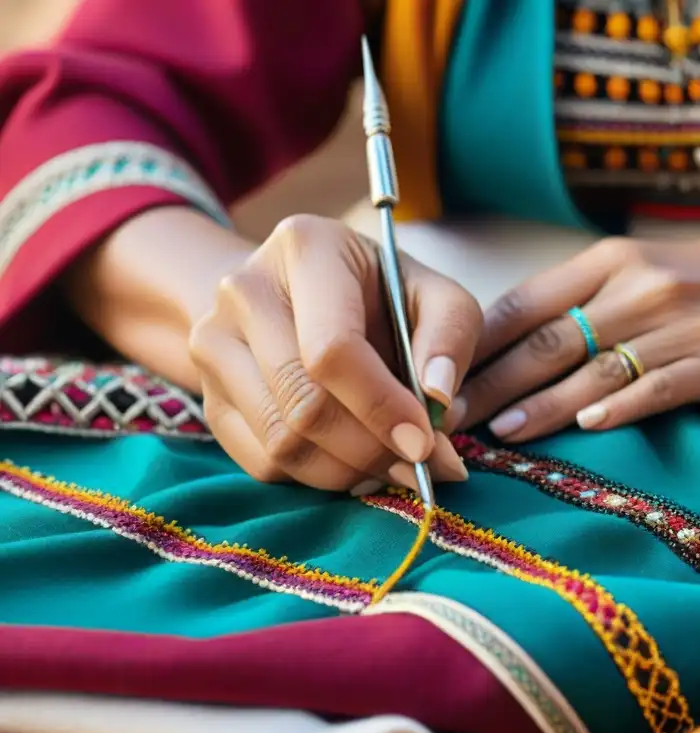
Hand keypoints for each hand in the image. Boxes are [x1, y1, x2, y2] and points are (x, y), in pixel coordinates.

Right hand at [188, 215, 482, 491]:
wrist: (301, 293)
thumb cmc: (379, 292)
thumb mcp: (432, 293)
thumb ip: (450, 335)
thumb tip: (438, 399)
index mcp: (305, 248)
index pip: (332, 349)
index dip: (381, 407)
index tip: (425, 444)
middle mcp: (245, 291)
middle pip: (303, 402)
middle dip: (372, 449)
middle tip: (422, 466)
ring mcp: (214, 344)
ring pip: (281, 441)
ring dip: (349, 472)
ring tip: (395, 466)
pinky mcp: (209, 395)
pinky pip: (262, 463)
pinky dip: (319, 477)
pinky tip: (355, 462)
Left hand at [453, 230, 699, 441]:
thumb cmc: (697, 282)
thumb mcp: (633, 269)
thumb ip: (573, 300)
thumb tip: (500, 345)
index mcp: (608, 261)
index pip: (527, 302)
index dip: (479, 344)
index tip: (440, 375)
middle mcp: (640, 288)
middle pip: (551, 341)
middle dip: (495, 383)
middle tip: (453, 415)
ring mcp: (680, 326)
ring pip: (596, 370)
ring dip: (544, 405)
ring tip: (501, 432)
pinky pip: (658, 387)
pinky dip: (621, 408)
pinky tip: (588, 427)